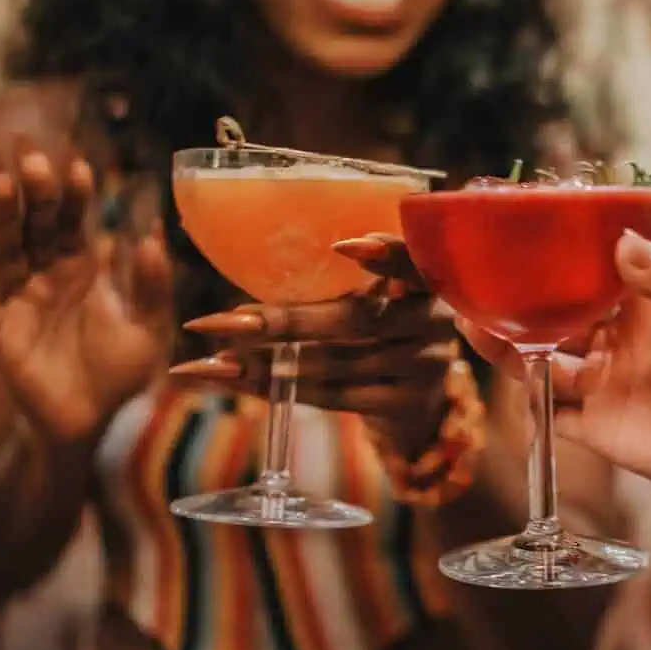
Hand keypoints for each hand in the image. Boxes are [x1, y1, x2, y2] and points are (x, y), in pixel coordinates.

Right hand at [0, 141, 172, 445]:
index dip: (74, 194)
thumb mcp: (148, 329)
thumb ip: (152, 285)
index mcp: (83, 268)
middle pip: (35, 222)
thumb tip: (151, 233)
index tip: (77, 163)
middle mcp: (47, 274)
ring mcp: (19, 298)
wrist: (91, 425)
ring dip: (0, 214)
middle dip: (33, 188)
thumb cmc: (117, 376)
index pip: (74, 221)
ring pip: (5, 247)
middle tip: (28, 149)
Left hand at [171, 235, 458, 455]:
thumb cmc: (380, 331)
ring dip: (272, 363)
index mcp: (426, 278)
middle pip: (355, 319)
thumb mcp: (376, 296)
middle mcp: (432, 320)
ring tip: (218, 361)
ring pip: (338, 362)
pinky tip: (246, 382)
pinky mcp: (404, 403)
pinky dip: (286, 388)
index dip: (385, 254)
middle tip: (229, 322)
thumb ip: (341, 281)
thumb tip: (249, 278)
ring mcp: (423, 365)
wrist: (418, 403)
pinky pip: (337, 396)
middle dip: (286, 321)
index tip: (341, 245)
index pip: (413, 260)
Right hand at [458, 230, 650, 518]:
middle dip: (519, 305)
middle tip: (480, 283)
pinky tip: (505, 385)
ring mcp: (605, 386)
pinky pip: (552, 417)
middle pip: (556, 320)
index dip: (558, 260)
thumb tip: (622, 241)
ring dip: (509, 349)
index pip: (591, 276)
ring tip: (474, 324)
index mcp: (644, 309)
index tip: (522, 235)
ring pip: (543, 364)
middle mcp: (618, 344)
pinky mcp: (599, 430)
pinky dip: (528, 406)